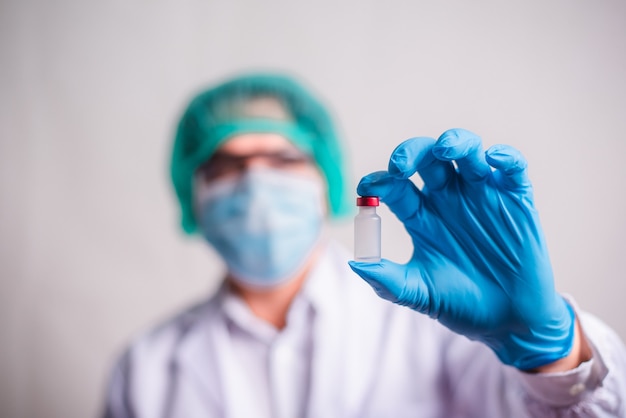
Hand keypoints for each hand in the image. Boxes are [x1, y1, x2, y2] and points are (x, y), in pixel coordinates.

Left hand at [348, 128, 574, 369]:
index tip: (366, 189)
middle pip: (425, 159)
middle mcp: (448, 198)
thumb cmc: (460, 304)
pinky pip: (513, 168)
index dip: (378, 182)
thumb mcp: (418, 293)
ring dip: (455, 141)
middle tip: (401, 165)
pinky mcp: (516, 200)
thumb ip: (387, 280)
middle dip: (411, 152)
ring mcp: (481, 195)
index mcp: (420, 216)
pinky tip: (493, 159)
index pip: (393, 186)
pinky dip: (506, 157)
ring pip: (467, 151)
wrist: (509, 322)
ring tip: (445, 148)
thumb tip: (355, 264)